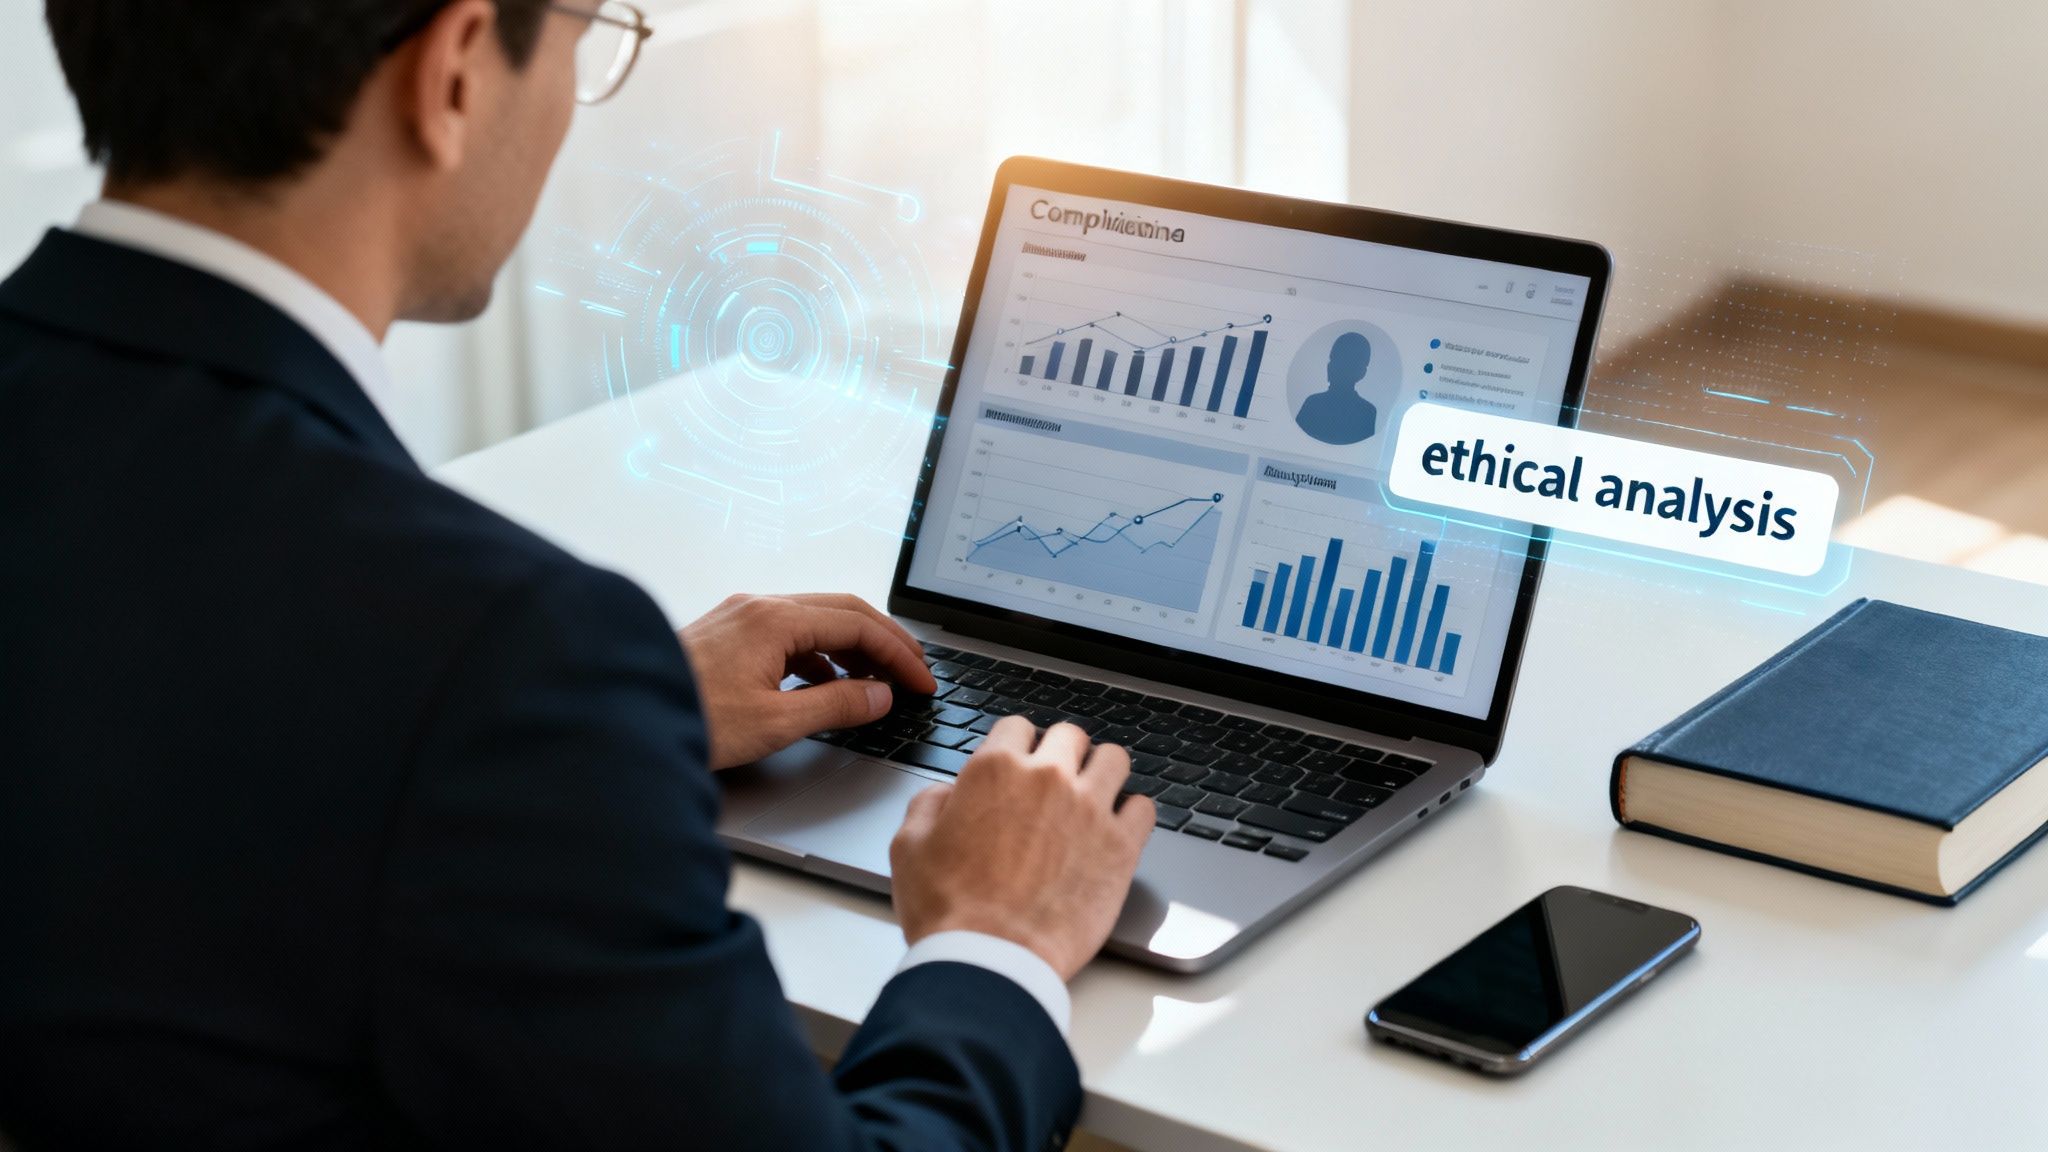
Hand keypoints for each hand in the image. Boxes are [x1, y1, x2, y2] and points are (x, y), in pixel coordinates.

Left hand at [678, 592, 936, 769]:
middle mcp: (758, 607)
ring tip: (876, 681)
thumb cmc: (687, 719)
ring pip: (815, 619)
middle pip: (842, 611)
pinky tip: (825, 682)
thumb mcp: (775, 722)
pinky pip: (789, 633)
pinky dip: (819, 653)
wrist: (620, 719)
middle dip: (884, 641)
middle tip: (913, 670)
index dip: (899, 653)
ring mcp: (740, 617)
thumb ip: (836, 706)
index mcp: (774, 619)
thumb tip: (879, 695)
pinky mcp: (727, 635)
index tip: (922, 680)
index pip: (859, 624)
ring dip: (852, 646)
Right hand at [890, 718, 1152, 980]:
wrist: (992, 960)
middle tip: (1054, 781)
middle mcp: (1047, 778)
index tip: (1018, 763)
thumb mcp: (908, 847)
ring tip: (1091, 796)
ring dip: (1102, 772)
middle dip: (1061, 753)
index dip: (1015, 746)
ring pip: (1114, 758)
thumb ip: (928, 804)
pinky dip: (1132, 814)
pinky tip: (1116, 829)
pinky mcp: (1121, 847)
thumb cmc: (948, 910)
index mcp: (995, 770)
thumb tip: (947, 794)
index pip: (1017, 727)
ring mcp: (1089, 809)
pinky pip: (1143, 807)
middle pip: (1070, 736)